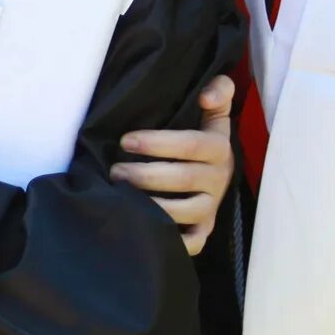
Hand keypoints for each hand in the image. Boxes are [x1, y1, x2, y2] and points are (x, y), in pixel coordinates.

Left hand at [116, 76, 236, 257]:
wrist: (213, 174)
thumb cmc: (199, 141)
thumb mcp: (212, 115)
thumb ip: (218, 93)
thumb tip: (207, 95)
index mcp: (219, 149)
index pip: (191, 145)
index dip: (157, 143)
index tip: (125, 140)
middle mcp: (219, 180)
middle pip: (182, 178)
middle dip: (144, 174)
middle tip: (114, 171)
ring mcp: (211, 208)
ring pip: (183, 211)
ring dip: (149, 204)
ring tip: (121, 194)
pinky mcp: (203, 231)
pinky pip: (191, 242)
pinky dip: (170, 239)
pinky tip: (144, 228)